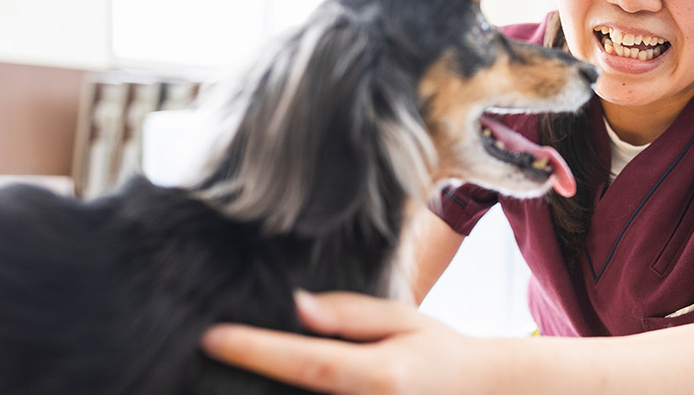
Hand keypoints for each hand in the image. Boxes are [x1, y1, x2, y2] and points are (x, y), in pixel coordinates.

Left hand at [201, 291, 473, 394]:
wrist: (480, 392)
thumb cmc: (438, 351)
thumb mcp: (402, 319)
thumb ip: (348, 314)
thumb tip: (297, 307)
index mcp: (380, 376)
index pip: (306, 362)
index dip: (255, 351)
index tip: (213, 338)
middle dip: (252, 378)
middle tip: (216, 355)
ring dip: (273, 390)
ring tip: (240, 375)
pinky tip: (280, 384)